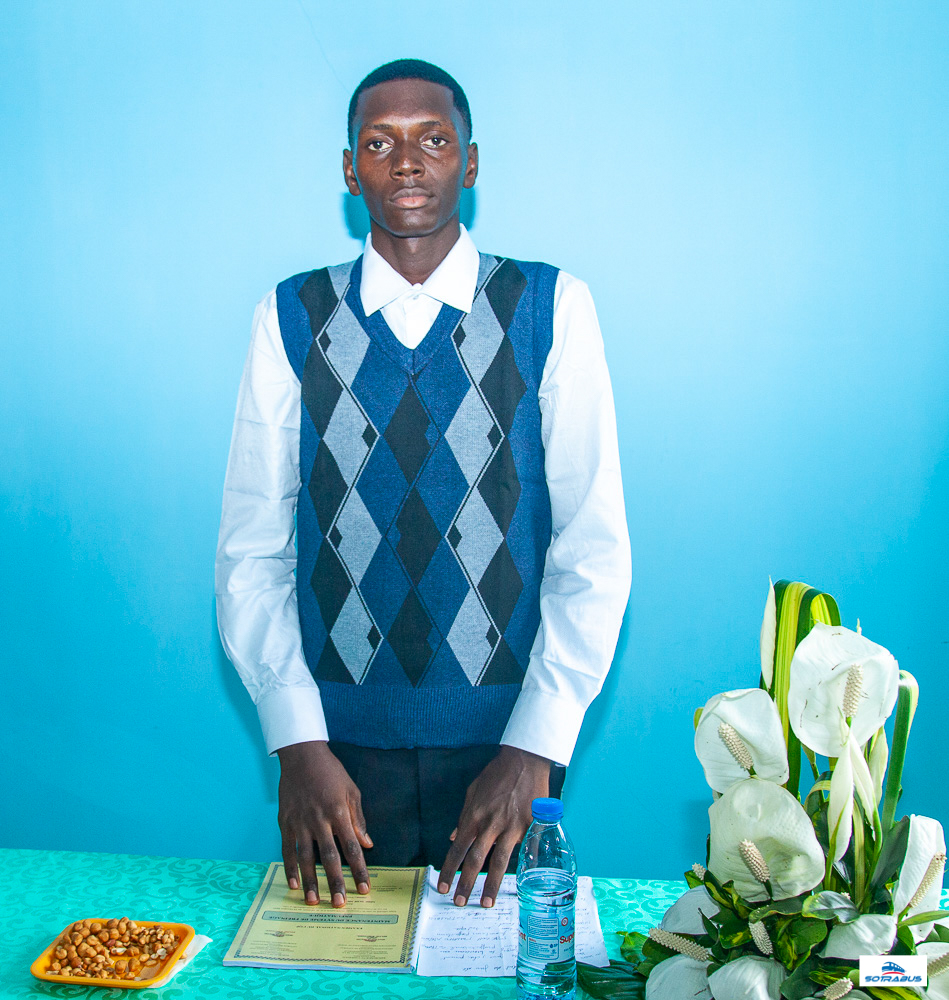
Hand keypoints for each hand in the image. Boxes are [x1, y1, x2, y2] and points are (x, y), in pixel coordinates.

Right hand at [277, 740, 372, 906]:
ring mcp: (300, 822)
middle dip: (336, 881)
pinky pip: (287, 849)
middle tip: (340, 904)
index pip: (352, 847)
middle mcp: (319, 819)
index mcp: (339, 812)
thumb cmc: (331, 772)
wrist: (302, 756)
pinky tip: (293, 883)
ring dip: (310, 880)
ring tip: (314, 901)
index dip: (359, 869)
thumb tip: (368, 844)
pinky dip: (289, 868)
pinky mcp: (285, 822)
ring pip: (306, 857)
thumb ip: (358, 819)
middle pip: (330, 856)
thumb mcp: (351, 791)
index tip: (365, 888)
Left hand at [437, 745, 550, 907]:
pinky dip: (520, 866)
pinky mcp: (528, 827)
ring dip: (490, 884)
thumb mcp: (473, 791)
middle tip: (459, 903)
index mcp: (473, 817)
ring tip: (485, 903)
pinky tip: (519, 882)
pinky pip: (522, 851)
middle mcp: (489, 825)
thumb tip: (454, 837)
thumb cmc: (497, 774)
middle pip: (475, 860)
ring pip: (498, 862)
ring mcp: (510, 827)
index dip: (449, 870)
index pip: (457, 850)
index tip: (443, 887)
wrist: (524, 760)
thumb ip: (464, 816)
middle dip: (465, 884)